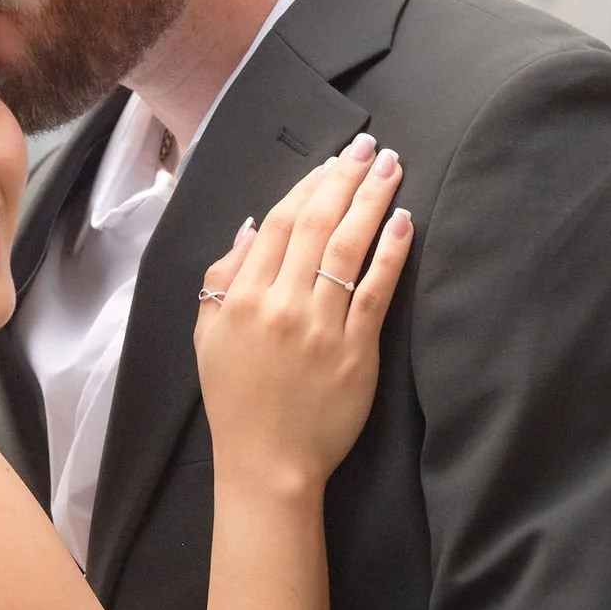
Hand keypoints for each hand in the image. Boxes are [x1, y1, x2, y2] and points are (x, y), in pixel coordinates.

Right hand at [194, 135, 410, 492]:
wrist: (267, 463)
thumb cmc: (236, 402)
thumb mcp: (207, 337)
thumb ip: (222, 279)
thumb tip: (249, 227)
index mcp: (242, 297)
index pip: (278, 225)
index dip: (306, 188)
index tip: (328, 163)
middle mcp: (281, 304)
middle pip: (316, 224)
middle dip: (344, 178)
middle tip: (367, 146)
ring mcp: (321, 326)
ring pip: (348, 247)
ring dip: (371, 200)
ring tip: (389, 166)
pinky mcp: (356, 350)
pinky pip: (376, 289)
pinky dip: (391, 251)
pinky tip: (403, 220)